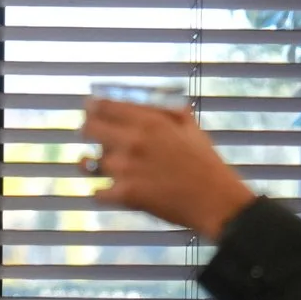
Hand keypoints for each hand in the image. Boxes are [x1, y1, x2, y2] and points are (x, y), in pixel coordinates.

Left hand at [83, 99, 258, 238]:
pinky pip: (97, 192)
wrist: (214, 200)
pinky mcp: (125, 194)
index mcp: (149, 121)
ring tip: (106, 166)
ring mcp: (126, 169)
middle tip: (89, 134)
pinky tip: (109, 191)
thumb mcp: (189, 126)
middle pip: (89, 129)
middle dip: (86, 130)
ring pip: (93, 163)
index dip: (92, 106)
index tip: (89, 108)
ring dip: (99, 165)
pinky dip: (102, 192)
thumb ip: (166, 110)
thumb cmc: (204, 163)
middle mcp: (133, 141)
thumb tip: (147, 99)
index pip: (105, 105)